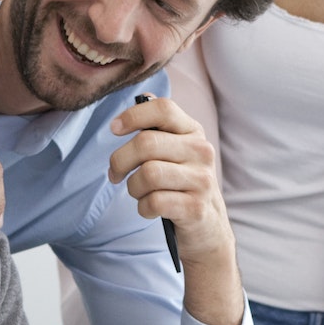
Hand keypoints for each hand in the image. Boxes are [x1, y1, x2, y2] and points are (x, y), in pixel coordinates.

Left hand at [107, 96, 243, 324]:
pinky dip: (143, 207)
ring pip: (147, 174)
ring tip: (139, 192)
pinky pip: (153, 202)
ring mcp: (201, 180)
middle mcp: (201, 152)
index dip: (133, 115)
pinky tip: (150, 208)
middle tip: (115, 173)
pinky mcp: (196, 208)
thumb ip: (161, 126)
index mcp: (193, 132)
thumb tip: (144, 96)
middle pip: (145, 143)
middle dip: (120, 160)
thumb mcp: (177, 151)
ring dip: (133, 187)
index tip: (114, 129)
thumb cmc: (181, 184)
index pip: (163, 109)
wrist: (208, 228)